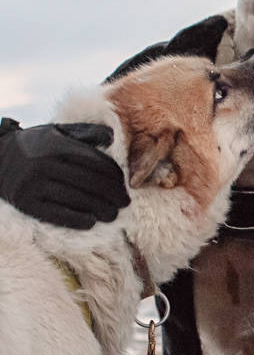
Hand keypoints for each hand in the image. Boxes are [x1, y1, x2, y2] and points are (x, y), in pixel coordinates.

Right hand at [0, 120, 129, 229]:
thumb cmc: (36, 146)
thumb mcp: (56, 133)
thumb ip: (84, 133)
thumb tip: (112, 136)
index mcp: (56, 146)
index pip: (93, 161)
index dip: (113, 174)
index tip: (126, 184)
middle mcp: (44, 164)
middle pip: (88, 182)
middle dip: (111, 193)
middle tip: (125, 202)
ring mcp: (34, 185)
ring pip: (75, 199)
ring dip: (99, 209)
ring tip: (112, 214)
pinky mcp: (27, 203)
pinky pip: (57, 214)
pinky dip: (76, 219)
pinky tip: (91, 221)